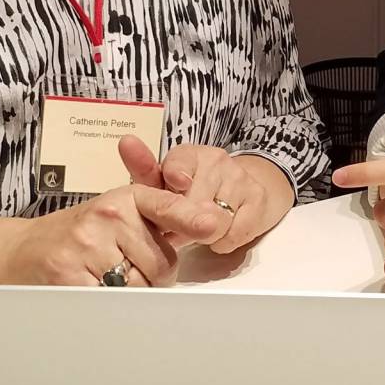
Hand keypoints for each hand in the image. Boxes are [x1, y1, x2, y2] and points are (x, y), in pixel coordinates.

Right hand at [0, 183, 224, 285]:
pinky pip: (112, 303)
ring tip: (105, 278)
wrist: (18, 252)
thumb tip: (209, 224)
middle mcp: (106, 215)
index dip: (191, 217)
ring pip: (140, 287)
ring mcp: (86, 246)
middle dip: (153, 276)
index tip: (213, 223)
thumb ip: (158, 219)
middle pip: (162, 263)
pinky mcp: (70, 277)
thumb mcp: (114, 216)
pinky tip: (92, 292)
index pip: (165, 206)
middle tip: (123, 268)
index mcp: (122, 198)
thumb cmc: (77, 236)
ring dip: (132, 293)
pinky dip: (109, 307)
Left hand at [119, 138, 291, 253]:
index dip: (175, 177)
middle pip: (193, 204)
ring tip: (199, 230)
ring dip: (203, 236)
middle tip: (176, 229)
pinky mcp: (258, 198)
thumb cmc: (192, 192)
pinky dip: (223, 242)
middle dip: (181, 224)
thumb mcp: (164, 185)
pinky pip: (234, 233)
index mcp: (188, 154)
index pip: (178, 164)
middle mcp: (216, 160)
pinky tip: (220, 234)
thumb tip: (125, 142)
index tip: (177, 184)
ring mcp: (239, 178)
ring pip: (214, 222)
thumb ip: (143, 171)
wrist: (241, 193)